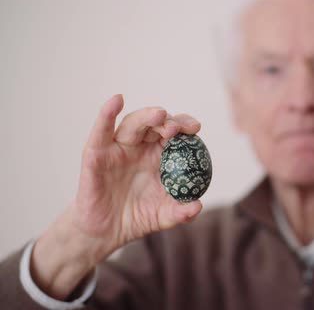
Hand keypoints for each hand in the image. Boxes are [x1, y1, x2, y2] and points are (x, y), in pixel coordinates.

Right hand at [31, 95, 202, 298]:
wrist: (107, 232)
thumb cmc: (137, 217)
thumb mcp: (164, 216)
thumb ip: (181, 212)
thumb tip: (198, 206)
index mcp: (158, 155)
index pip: (174, 133)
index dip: (184, 126)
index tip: (196, 129)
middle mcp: (139, 147)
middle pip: (155, 124)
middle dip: (169, 121)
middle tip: (179, 127)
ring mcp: (117, 148)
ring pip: (132, 124)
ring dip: (146, 117)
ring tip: (160, 115)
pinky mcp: (96, 153)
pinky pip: (101, 131)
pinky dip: (107, 114)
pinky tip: (116, 100)